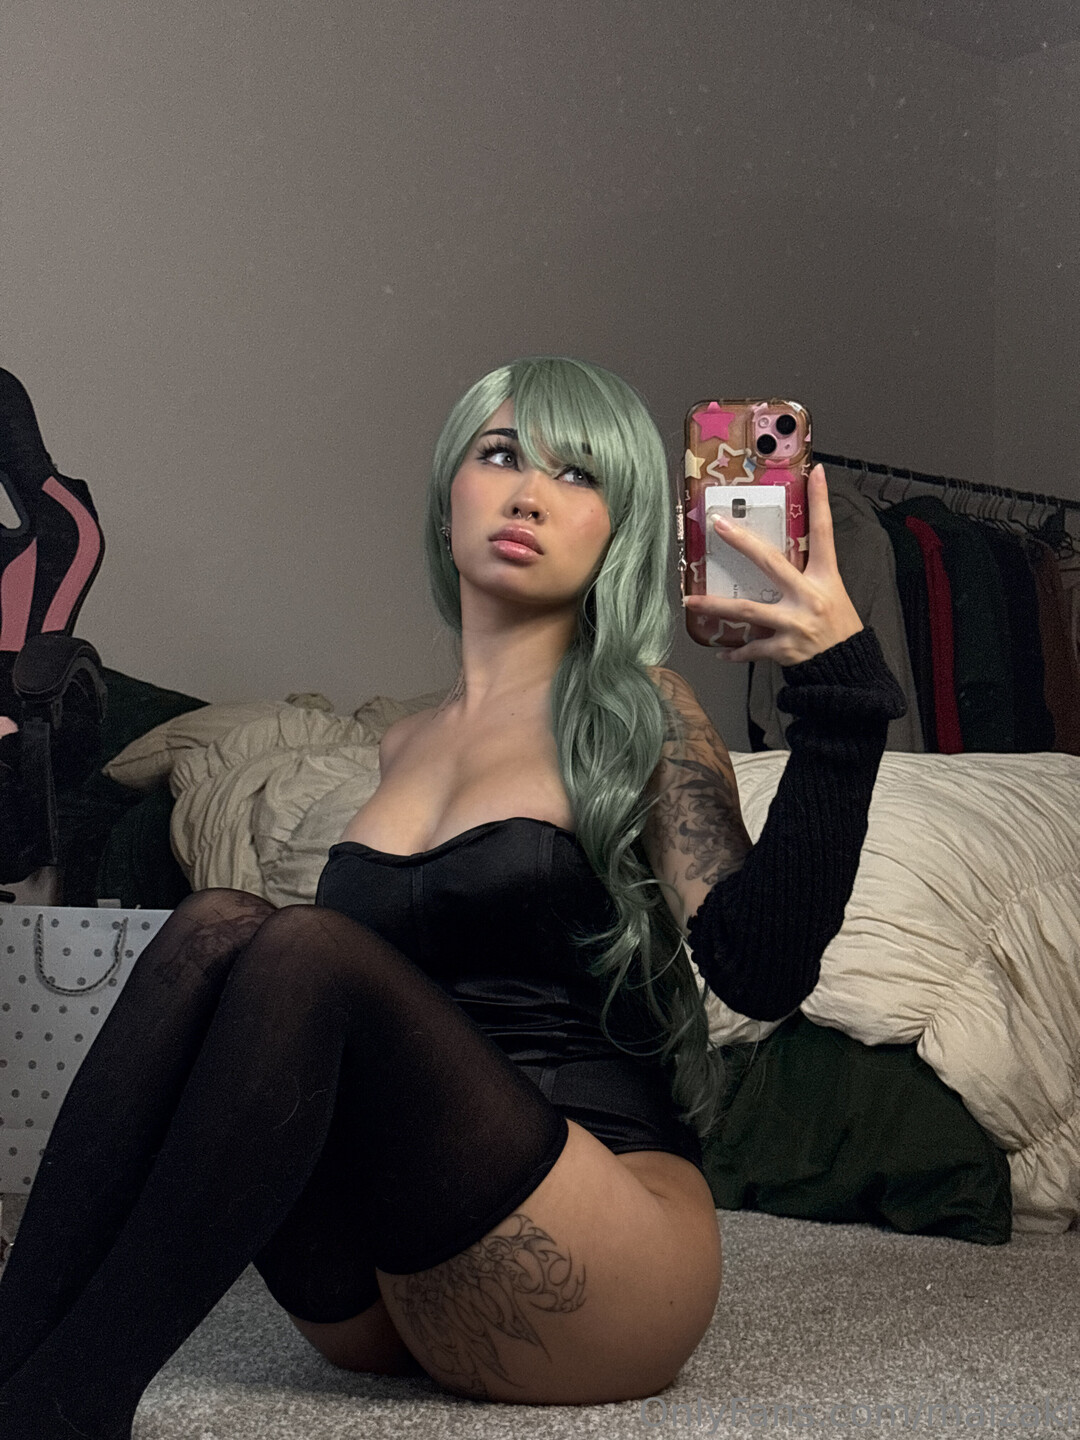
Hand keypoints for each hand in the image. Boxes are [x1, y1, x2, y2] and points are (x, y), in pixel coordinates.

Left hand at [683, 464, 863, 665]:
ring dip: (716, 605)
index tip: (813, 472)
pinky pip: (752, 648)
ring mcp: (796, 623)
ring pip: (747, 610)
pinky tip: (721, 652)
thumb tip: (775, 556)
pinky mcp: (785, 648)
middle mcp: (809, 597)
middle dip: (742, 542)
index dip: (820, 501)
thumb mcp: (831, 592)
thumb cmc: (838, 627)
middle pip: (770, 562)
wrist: (849, 668)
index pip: (824, 532)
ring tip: (692, 600)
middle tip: (719, 525)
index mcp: (825, 578)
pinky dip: (736, 652)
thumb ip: (806, 574)